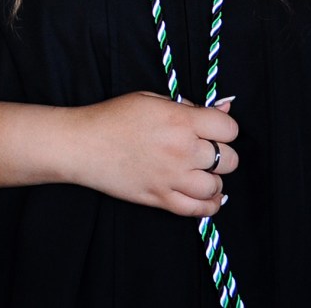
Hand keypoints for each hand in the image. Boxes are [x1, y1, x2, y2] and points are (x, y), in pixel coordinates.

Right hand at [67, 92, 237, 216]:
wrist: (81, 143)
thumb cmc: (112, 117)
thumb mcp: (150, 99)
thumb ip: (188, 105)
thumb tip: (224, 108)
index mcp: (179, 120)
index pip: (229, 128)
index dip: (224, 128)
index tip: (213, 129)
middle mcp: (181, 150)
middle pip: (228, 159)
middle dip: (220, 153)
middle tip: (204, 150)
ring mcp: (172, 177)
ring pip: (216, 186)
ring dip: (212, 179)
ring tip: (199, 172)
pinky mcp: (160, 198)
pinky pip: (199, 210)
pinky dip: (209, 204)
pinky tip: (206, 195)